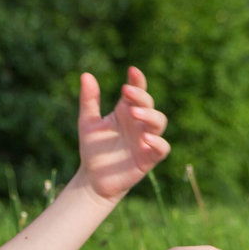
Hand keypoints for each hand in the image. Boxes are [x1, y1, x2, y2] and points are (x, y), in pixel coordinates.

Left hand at [77, 67, 170, 202]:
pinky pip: (162, 148)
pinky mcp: (148, 158)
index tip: (132, 71)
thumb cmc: (93, 149)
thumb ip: (89, 100)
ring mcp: (145, 140)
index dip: (138, 80)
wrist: (92, 179)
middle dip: (141, 96)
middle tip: (125, 92)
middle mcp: (138, 123)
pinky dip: (158, 143)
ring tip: (134, 113)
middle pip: (149, 104)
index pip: (137, 91)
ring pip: (159, 122)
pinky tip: (146, 139)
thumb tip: (86, 75)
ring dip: (150, 115)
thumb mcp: (87, 123)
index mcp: (125, 111)